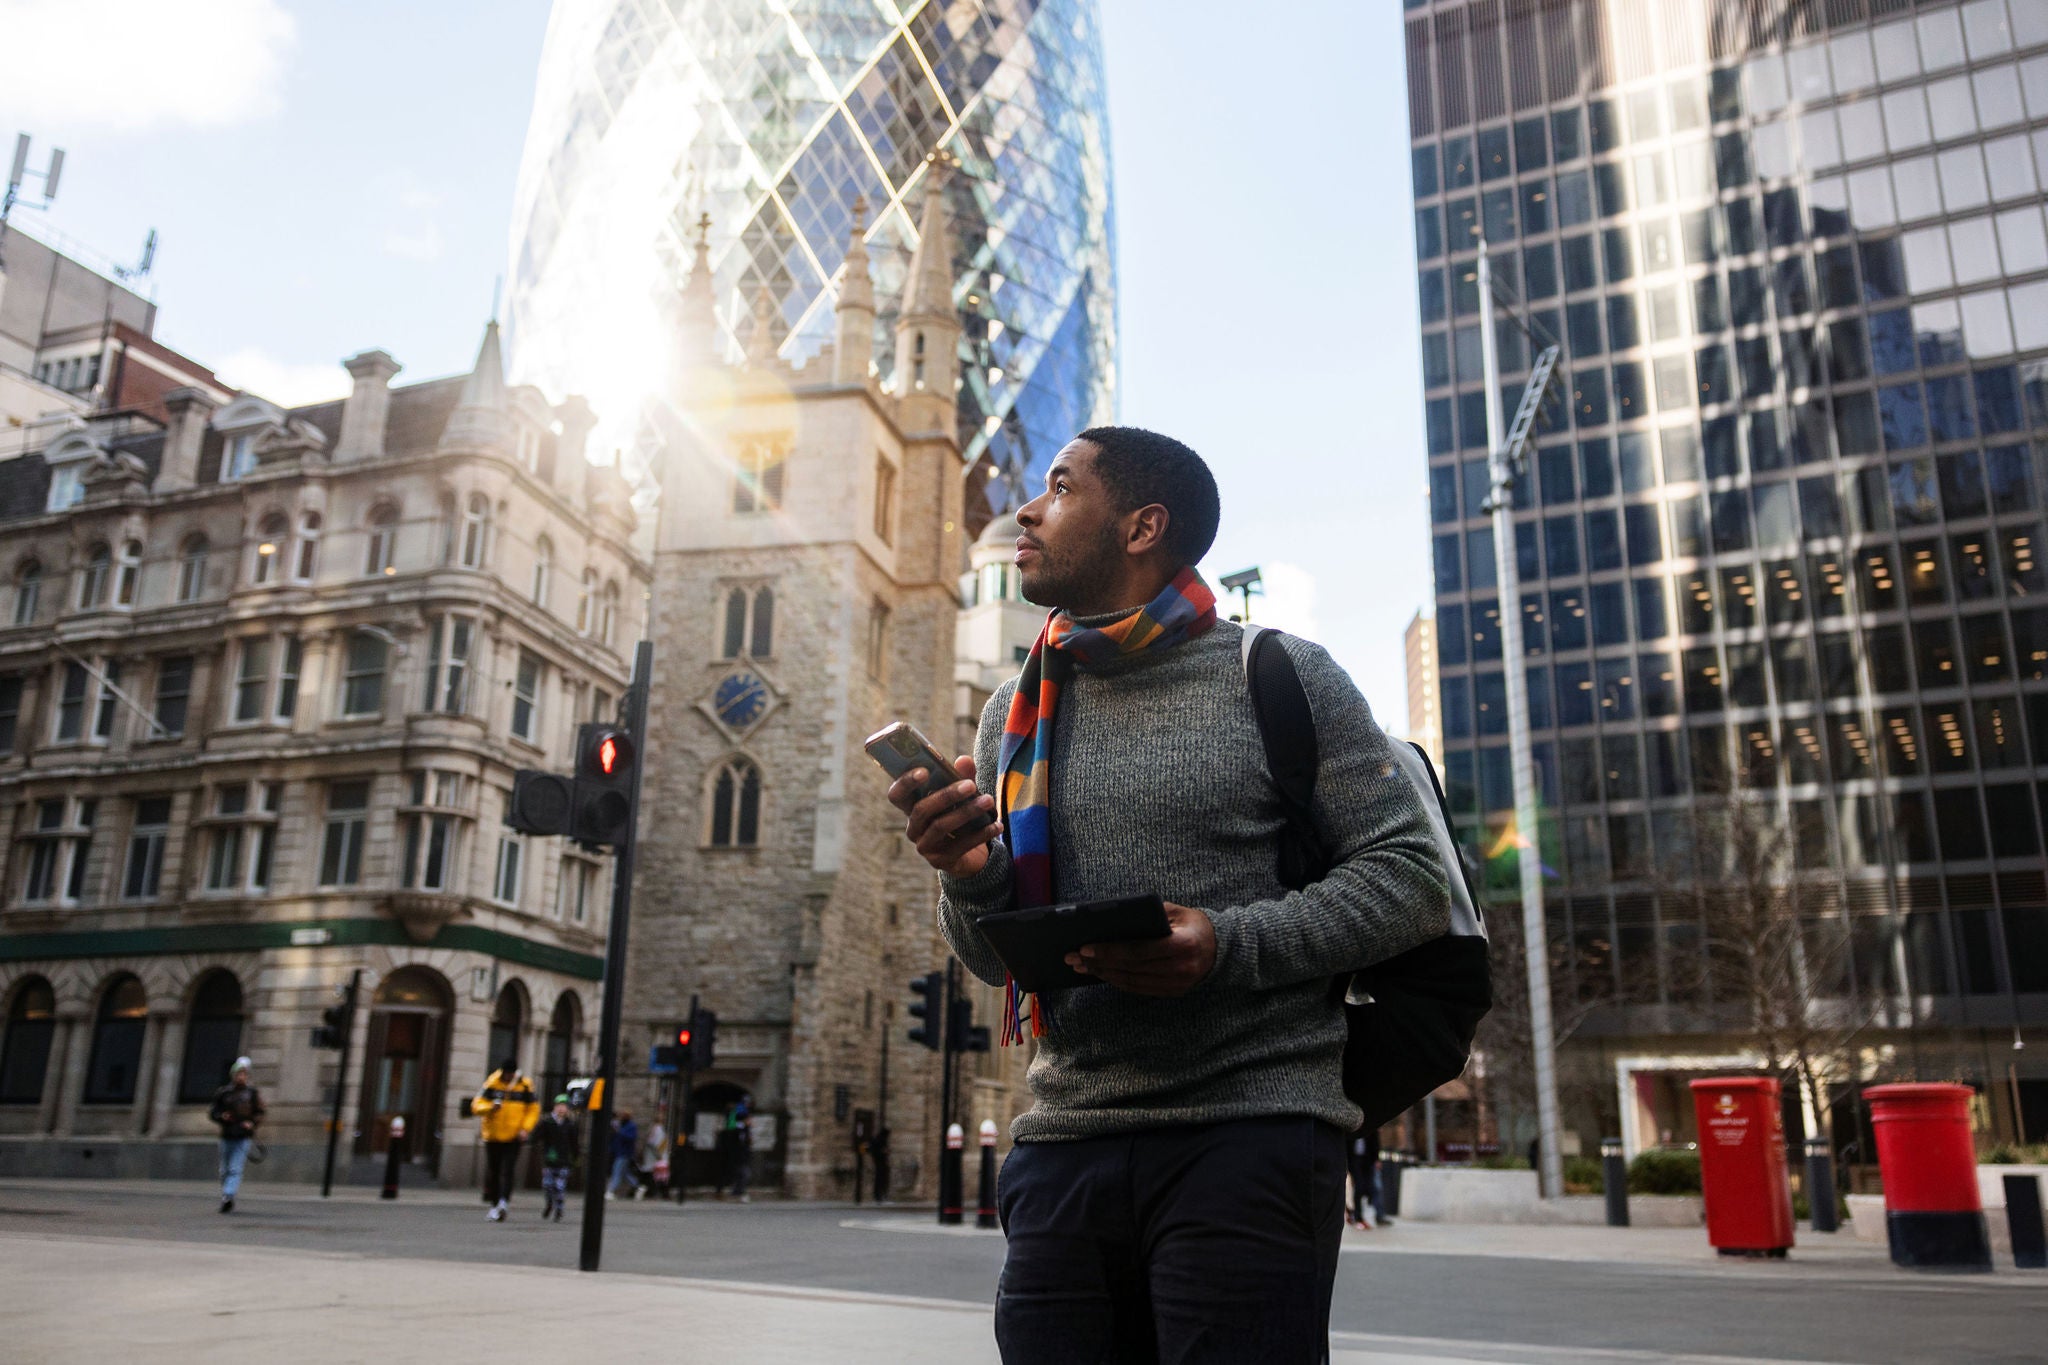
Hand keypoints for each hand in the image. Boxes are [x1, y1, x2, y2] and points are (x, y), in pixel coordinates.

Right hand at [888, 755, 1001, 877]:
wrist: (969, 856)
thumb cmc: (961, 817)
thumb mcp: (962, 796)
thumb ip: (963, 777)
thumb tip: (964, 760)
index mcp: (912, 808)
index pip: (896, 795)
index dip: (906, 783)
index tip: (924, 770)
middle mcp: (913, 828)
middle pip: (921, 810)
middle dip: (946, 796)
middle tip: (970, 785)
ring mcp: (925, 846)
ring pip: (941, 826)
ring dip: (966, 812)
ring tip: (988, 801)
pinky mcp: (941, 861)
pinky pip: (960, 845)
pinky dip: (980, 834)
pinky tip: (996, 824)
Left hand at [1066, 902, 1215, 996]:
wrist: (1220, 948)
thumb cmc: (1193, 924)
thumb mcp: (1176, 911)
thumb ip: (1149, 914)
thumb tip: (1112, 918)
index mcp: (1182, 945)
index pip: (1138, 951)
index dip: (1109, 951)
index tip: (1085, 948)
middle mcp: (1180, 969)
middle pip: (1130, 968)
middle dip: (1098, 963)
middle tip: (1073, 957)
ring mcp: (1177, 984)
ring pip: (1131, 982)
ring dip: (1103, 974)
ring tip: (1082, 966)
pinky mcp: (1172, 992)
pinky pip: (1138, 989)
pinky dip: (1117, 981)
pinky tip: (1102, 973)